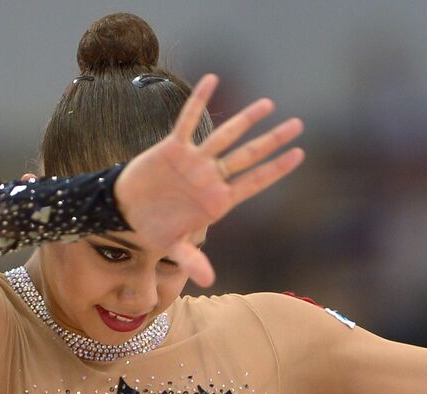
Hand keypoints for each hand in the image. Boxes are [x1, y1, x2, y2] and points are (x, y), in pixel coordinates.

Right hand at [112, 74, 304, 286]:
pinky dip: (199, 101)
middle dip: (272, 140)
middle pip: (248, 155)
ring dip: (246, 119)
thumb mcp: (174, 247)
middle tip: (298, 125)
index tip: (299, 154)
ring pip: (225, 136)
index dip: (276, 168)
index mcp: (219, 201)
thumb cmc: (155, 230)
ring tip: (269, 104)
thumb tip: (208, 281)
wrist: (127, 213)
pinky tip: (213, 80)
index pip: (254, 181)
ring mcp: (195, 161)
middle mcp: (212, 177)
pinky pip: (188, 120)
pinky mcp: (173, 147)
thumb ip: (192, 260)